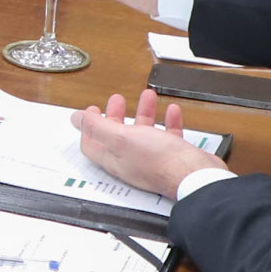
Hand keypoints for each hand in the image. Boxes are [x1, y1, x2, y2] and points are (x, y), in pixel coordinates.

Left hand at [75, 89, 229, 198]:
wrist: (195, 175)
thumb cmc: (160, 161)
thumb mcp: (121, 138)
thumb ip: (97, 128)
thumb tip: (76, 119)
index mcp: (115, 157)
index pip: (93, 143)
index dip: (88, 126)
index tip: (91, 111)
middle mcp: (131, 159)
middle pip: (118, 135)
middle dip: (116, 115)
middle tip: (117, 100)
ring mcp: (153, 158)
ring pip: (144, 132)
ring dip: (144, 112)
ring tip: (147, 96)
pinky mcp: (173, 155)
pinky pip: (168, 135)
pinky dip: (168, 121)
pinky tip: (171, 110)